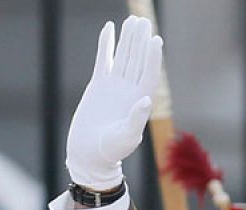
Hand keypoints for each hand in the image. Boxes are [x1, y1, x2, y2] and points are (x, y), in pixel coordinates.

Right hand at [66, 17, 162, 189]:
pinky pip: (103, 59)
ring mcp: (114, 86)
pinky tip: (110, 29)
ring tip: (133, 21)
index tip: (155, 39)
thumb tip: (145, 100)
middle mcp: (129, 90)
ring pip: (123, 56)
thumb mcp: (126, 137)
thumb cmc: (111, 150)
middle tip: (143, 21)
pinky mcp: (98, 85)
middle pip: (137, 60)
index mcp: (139, 101)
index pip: (148, 73)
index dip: (152, 56)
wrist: (90, 154)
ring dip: (128, 39)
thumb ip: (137, 119)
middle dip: (140, 41)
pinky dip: (106, 45)